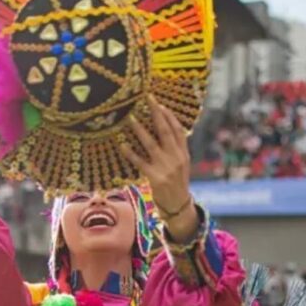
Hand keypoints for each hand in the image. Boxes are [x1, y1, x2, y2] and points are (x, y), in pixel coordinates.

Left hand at [120, 97, 196, 240]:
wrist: (179, 206)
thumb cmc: (178, 183)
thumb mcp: (182, 164)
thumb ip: (177, 148)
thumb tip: (169, 129)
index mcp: (184, 153)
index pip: (178, 130)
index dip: (169, 116)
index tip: (160, 104)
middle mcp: (176, 158)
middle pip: (166, 131)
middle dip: (156, 114)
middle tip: (147, 99)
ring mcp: (166, 168)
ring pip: (151, 144)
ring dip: (140, 130)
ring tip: (131, 118)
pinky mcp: (155, 178)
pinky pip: (140, 162)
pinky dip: (131, 153)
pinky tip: (122, 144)